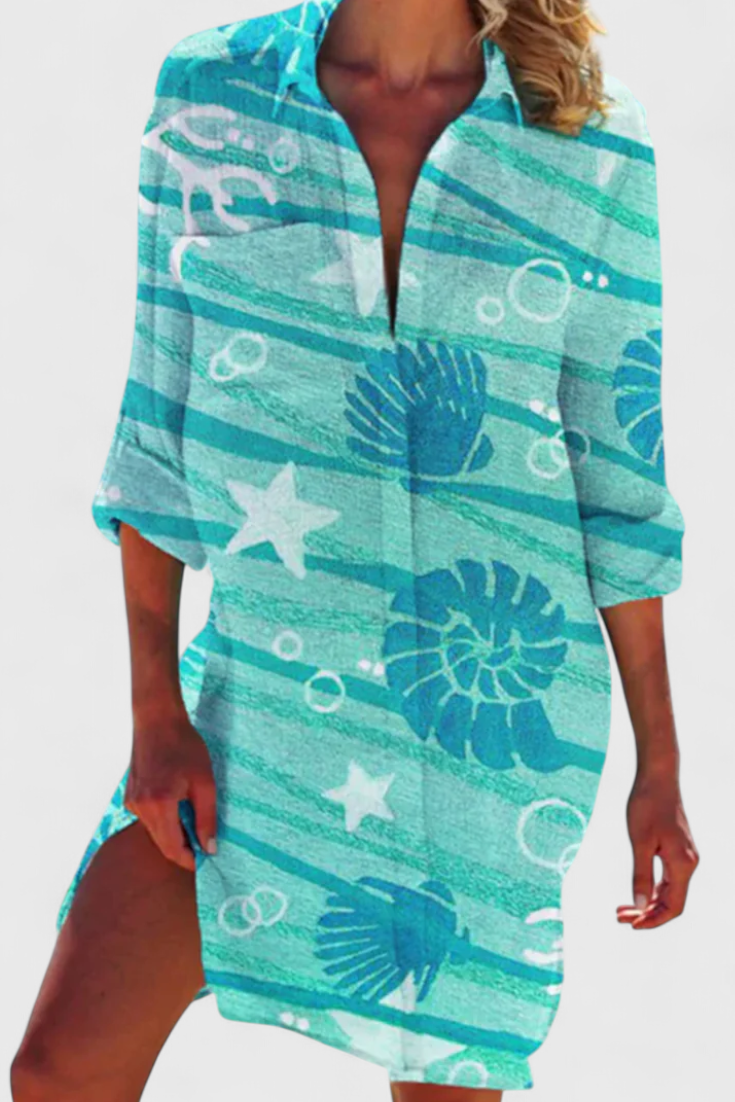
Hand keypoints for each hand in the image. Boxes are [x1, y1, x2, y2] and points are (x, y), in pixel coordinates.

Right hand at [123, 709, 217, 871]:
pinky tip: (179, 802)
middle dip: (183, 847)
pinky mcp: (130, 796)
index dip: (189, 860)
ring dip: (174, 832)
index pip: (172, 848)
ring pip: (155, 831)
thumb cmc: (184, 746)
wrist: (157, 719)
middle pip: (162, 843)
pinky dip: (164, 818)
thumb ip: (206, 818)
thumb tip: (209, 848)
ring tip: (194, 816)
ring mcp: (131, 802)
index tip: (206, 862)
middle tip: (205, 843)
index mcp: (159, 805)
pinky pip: (149, 817)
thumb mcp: (205, 782)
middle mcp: (140, 807)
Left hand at [617, 769, 698, 928]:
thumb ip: (641, 876)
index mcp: (683, 864)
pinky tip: (636, 892)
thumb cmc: (647, 806)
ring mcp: (685, 856)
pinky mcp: (677, 849)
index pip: (673, 906)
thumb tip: (640, 907)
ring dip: (648, 903)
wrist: (657, 777)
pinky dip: (652, 889)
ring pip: (669, 891)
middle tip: (619, 917)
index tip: (632, 925)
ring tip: (622, 909)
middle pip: (671, 902)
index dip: (654, 920)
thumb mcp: (640, 843)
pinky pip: (668, 878)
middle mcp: (689, 863)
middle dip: (647, 913)